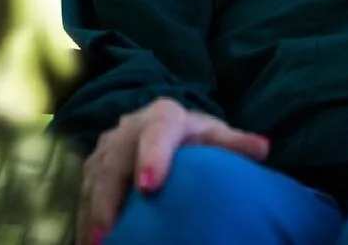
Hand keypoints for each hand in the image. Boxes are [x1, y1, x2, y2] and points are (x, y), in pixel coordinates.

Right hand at [77, 97, 268, 244]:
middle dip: (109, 198)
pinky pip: (83, 195)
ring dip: (92, 216)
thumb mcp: (214, 135)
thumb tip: (264, 148)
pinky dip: (85, 221)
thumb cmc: (194, 137)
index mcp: (164, 116)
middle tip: (109, 234)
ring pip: (93, 181)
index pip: (158, 131)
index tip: (150, 185)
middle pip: (115, 161)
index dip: (152, 156)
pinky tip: (91, 244)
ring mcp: (106, 148)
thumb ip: (234, 144)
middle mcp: (128, 128)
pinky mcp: (92, 168)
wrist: (163, 126)